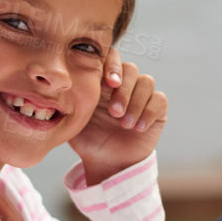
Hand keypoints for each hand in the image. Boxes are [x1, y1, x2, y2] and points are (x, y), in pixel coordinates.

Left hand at [67, 52, 165, 184]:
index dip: (112, 65)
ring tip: (124, 124)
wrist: (106, 163)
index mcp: (103, 80)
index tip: (109, 82)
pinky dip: (149, 113)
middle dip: (123, 90)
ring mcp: (141, 95)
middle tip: (114, 112)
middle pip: (130, 68)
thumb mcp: (73, 118)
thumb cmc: (87, 139)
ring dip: (135, 102)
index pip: (111, 58)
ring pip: (146, 81)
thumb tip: (61, 82)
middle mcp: (124, 84)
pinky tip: (138, 128)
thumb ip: (69, 99)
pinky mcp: (156, 110)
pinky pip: (159, 100)